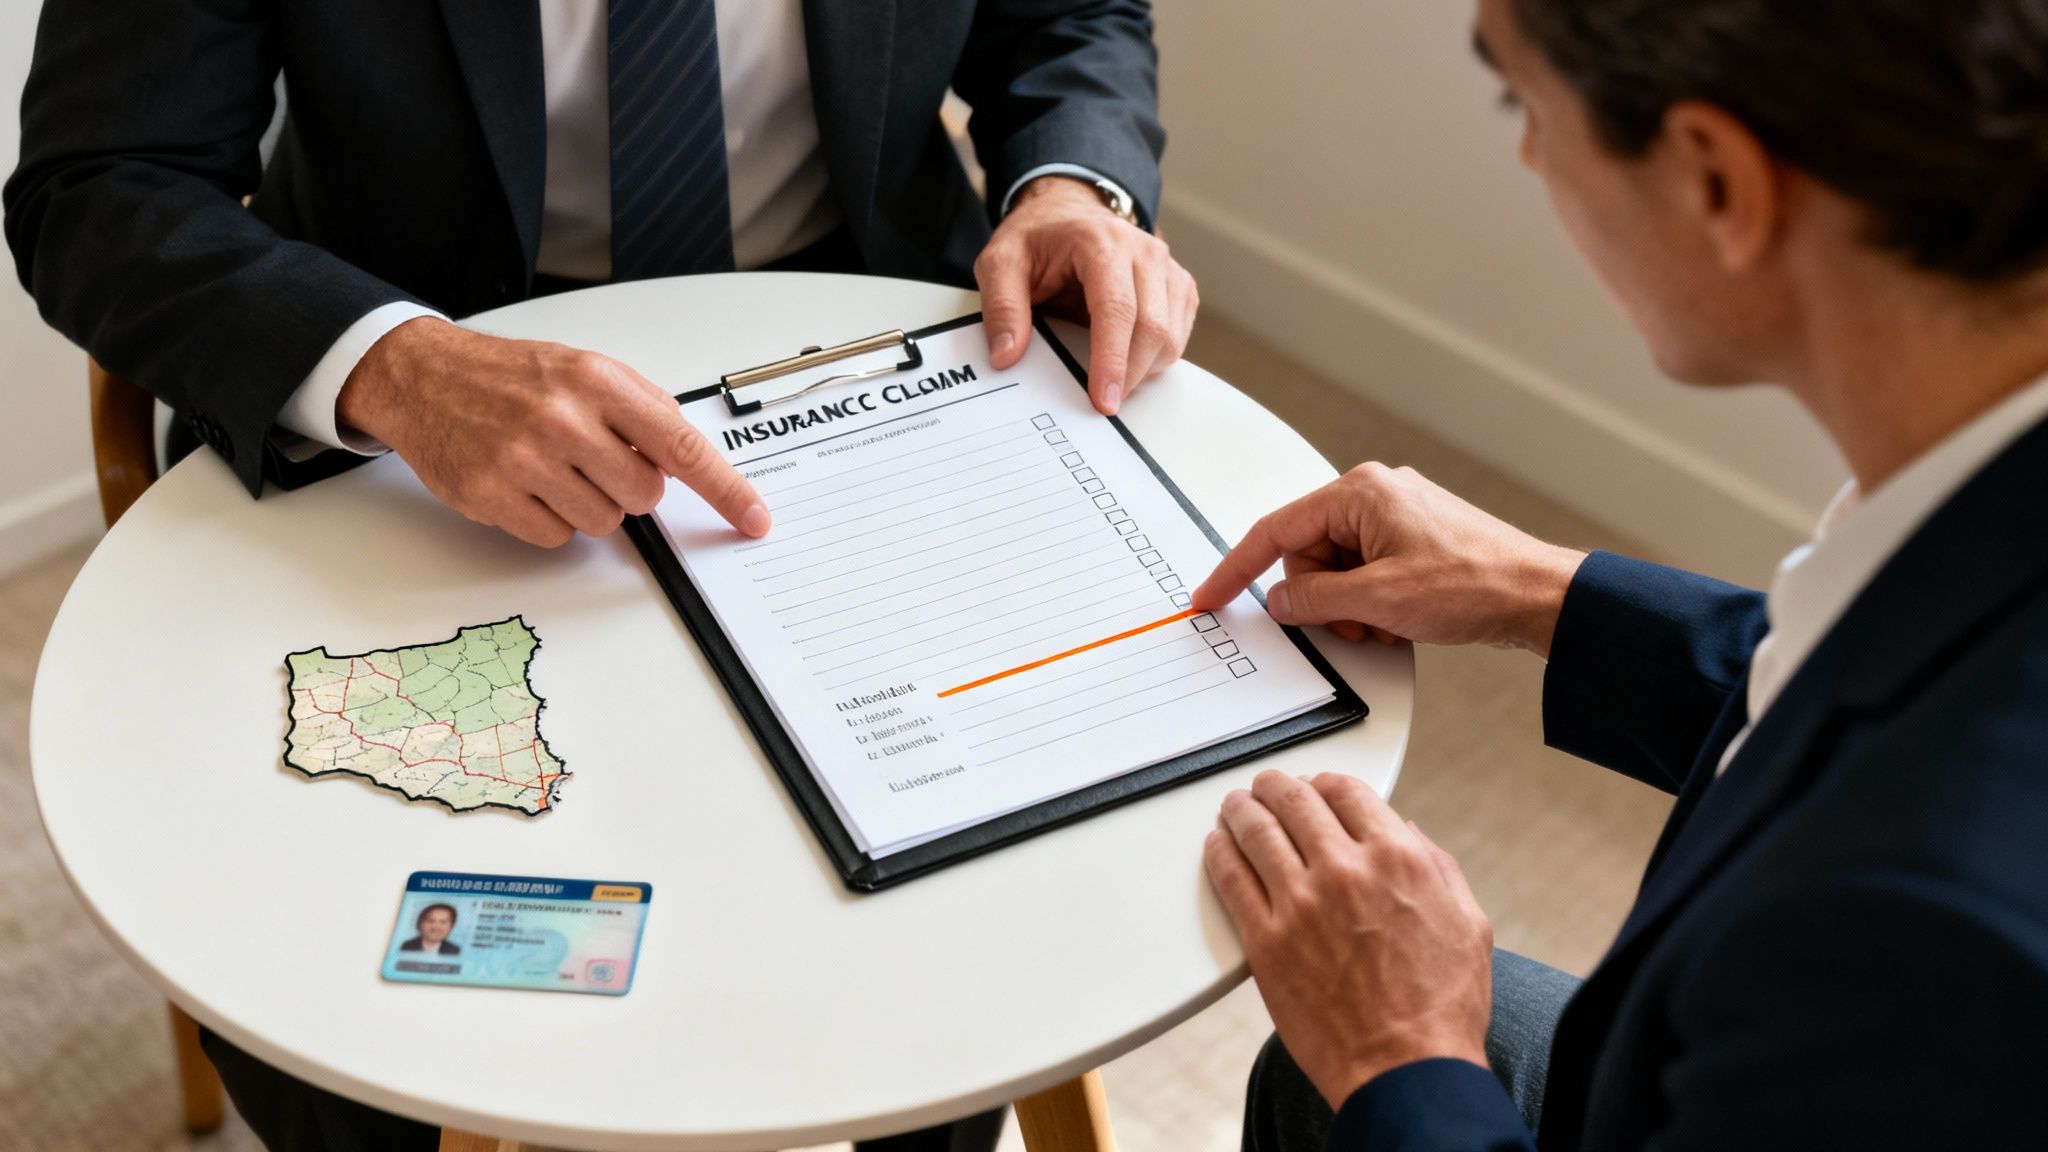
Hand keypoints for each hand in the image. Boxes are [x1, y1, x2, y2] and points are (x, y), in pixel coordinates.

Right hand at [338, 317, 769, 547]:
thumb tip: (686, 458)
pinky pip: (557, 537)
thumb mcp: (584, 368)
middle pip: (644, 495)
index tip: (753, 517)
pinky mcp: (492, 496)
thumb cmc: (511, 375)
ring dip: (591, 504)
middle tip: (597, 459)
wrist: (423, 376)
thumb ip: (642, 408)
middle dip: (632, 486)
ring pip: (604, 522)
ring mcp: (524, 461)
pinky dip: (552, 519)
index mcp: (596, 382)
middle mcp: (562, 419)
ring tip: (556, 467)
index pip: (679, 445)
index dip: (724, 488)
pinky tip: (528, 484)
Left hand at [976, 176, 1198, 414]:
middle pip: (1152, 328)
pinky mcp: (1178, 285)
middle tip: (1101, 403)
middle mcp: (1144, 251)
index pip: (1117, 309)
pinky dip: (1155, 358)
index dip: (1112, 360)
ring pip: (1170, 337)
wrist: (1067, 212)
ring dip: (1142, 369)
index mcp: (1101, 241)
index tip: (1103, 399)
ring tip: (1108, 376)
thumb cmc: (1038, 237)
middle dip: (1129, 376)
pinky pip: (1178, 335)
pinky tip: (1127, 358)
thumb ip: (1002, 307)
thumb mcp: (1001, 262)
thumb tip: (1006, 355)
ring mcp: (1166, 268)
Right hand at [1192, 463, 1586, 656]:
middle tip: (1357, 622)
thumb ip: (1315, 600)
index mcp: (1360, 492)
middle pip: (1308, 554)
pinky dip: (1375, 603)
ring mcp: (1396, 516)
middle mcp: (1375, 495)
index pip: (1276, 531)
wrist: (1539, 596)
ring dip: (1352, 607)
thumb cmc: (1475, 584)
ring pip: (1337, 570)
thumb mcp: (1378, 600)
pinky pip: (1367, 573)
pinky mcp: (1413, 540)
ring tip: (1390, 622)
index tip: (1211, 596)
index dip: (1238, 569)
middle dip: (1323, 598)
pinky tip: (1405, 618)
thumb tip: (1281, 602)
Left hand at [1205, 771, 1493, 1107]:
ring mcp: (1300, 904)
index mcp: (1397, 859)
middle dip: (1276, 787)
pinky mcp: (1265, 942)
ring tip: (1235, 806)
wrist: (1405, 1070)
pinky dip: (1219, 854)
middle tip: (1265, 786)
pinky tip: (1217, 846)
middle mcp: (1345, 871)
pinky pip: (1231, 881)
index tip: (1315, 786)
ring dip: (1241, 811)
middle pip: (1295, 802)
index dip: (1325, 782)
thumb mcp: (1467, 923)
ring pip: (1256, 833)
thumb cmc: (1441, 1009)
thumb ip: (1436, 868)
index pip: (1347, 792)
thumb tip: (1408, 833)